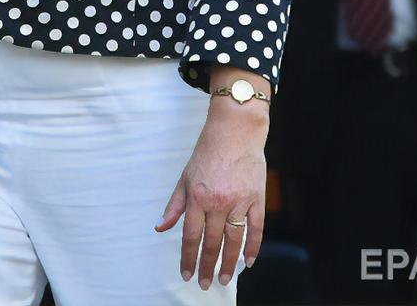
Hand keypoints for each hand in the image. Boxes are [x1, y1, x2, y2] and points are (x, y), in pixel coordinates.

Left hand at [155, 104, 268, 289]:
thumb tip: (160, 227)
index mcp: (196, 197)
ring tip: (225, 279)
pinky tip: (248, 262)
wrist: (234, 132)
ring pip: (234, 240)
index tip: (186, 273)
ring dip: (229, 263)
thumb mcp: (184, 177)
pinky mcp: (256, 198)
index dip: (187, 257)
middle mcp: (217, 202)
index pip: (190, 235)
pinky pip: (256, 228)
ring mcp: (239, 201)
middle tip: (205, 284)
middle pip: (212, 242)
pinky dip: (253, 247)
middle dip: (207, 266)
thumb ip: (174, 205)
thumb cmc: (206, 153)